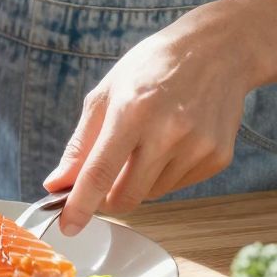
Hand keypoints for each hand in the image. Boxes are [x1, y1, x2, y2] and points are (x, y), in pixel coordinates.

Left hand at [44, 10, 255, 235]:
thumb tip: (58, 183)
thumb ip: (82, 143)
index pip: (100, 173)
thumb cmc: (154, 66)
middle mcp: (169, 132)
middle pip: (126, 196)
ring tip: (148, 139)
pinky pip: (177, 186)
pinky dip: (164, 173)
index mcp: (133, 110)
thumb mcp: (108, 92)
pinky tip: (173, 140)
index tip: (67, 226)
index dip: (80, 206)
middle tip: (103, 179)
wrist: (218, 50)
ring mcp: (198, 147)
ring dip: (138, 181)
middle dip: (107, 198)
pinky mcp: (218, 158)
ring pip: (151, 194)